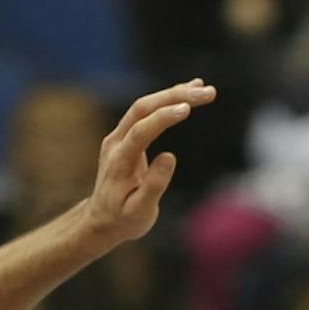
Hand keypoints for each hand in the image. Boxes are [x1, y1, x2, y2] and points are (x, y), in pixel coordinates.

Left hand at [84, 80, 215, 248]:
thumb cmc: (124, 220)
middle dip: (174, 96)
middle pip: (143, 108)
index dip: (162, 118)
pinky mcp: (126, 136)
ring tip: (205, 89)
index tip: (187, 109)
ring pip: (145, 106)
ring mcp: (119, 136)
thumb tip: (170, 157)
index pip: (140, 131)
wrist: (102, 220)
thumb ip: (153, 186)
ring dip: (174, 94)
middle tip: (206, 93)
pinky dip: (167, 101)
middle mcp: (115, 142)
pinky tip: (188, 93)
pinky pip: (146, 112)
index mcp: (119, 161)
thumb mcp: (140, 212)